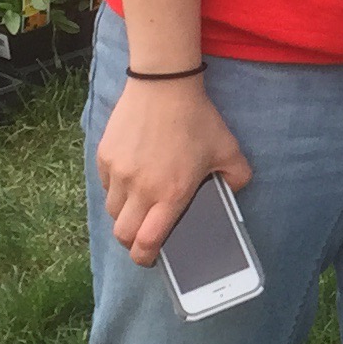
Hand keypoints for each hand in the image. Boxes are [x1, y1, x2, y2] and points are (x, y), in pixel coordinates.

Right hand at [96, 75, 252, 265]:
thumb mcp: (229, 149)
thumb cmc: (197, 119)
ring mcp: (119, 173)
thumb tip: (234, 193)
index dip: (145, 257)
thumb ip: (237, 177)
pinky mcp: (104, 157)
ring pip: (112, 211)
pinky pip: (106, 185)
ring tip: (140, 204)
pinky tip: (133, 176)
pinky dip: (116, 189)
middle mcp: (140, 189)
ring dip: (124, 214)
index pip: (146, 241)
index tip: (149, 258)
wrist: (164, 85)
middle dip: (131, 242)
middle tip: (143, 236)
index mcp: (170, 194)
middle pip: (122, 234)